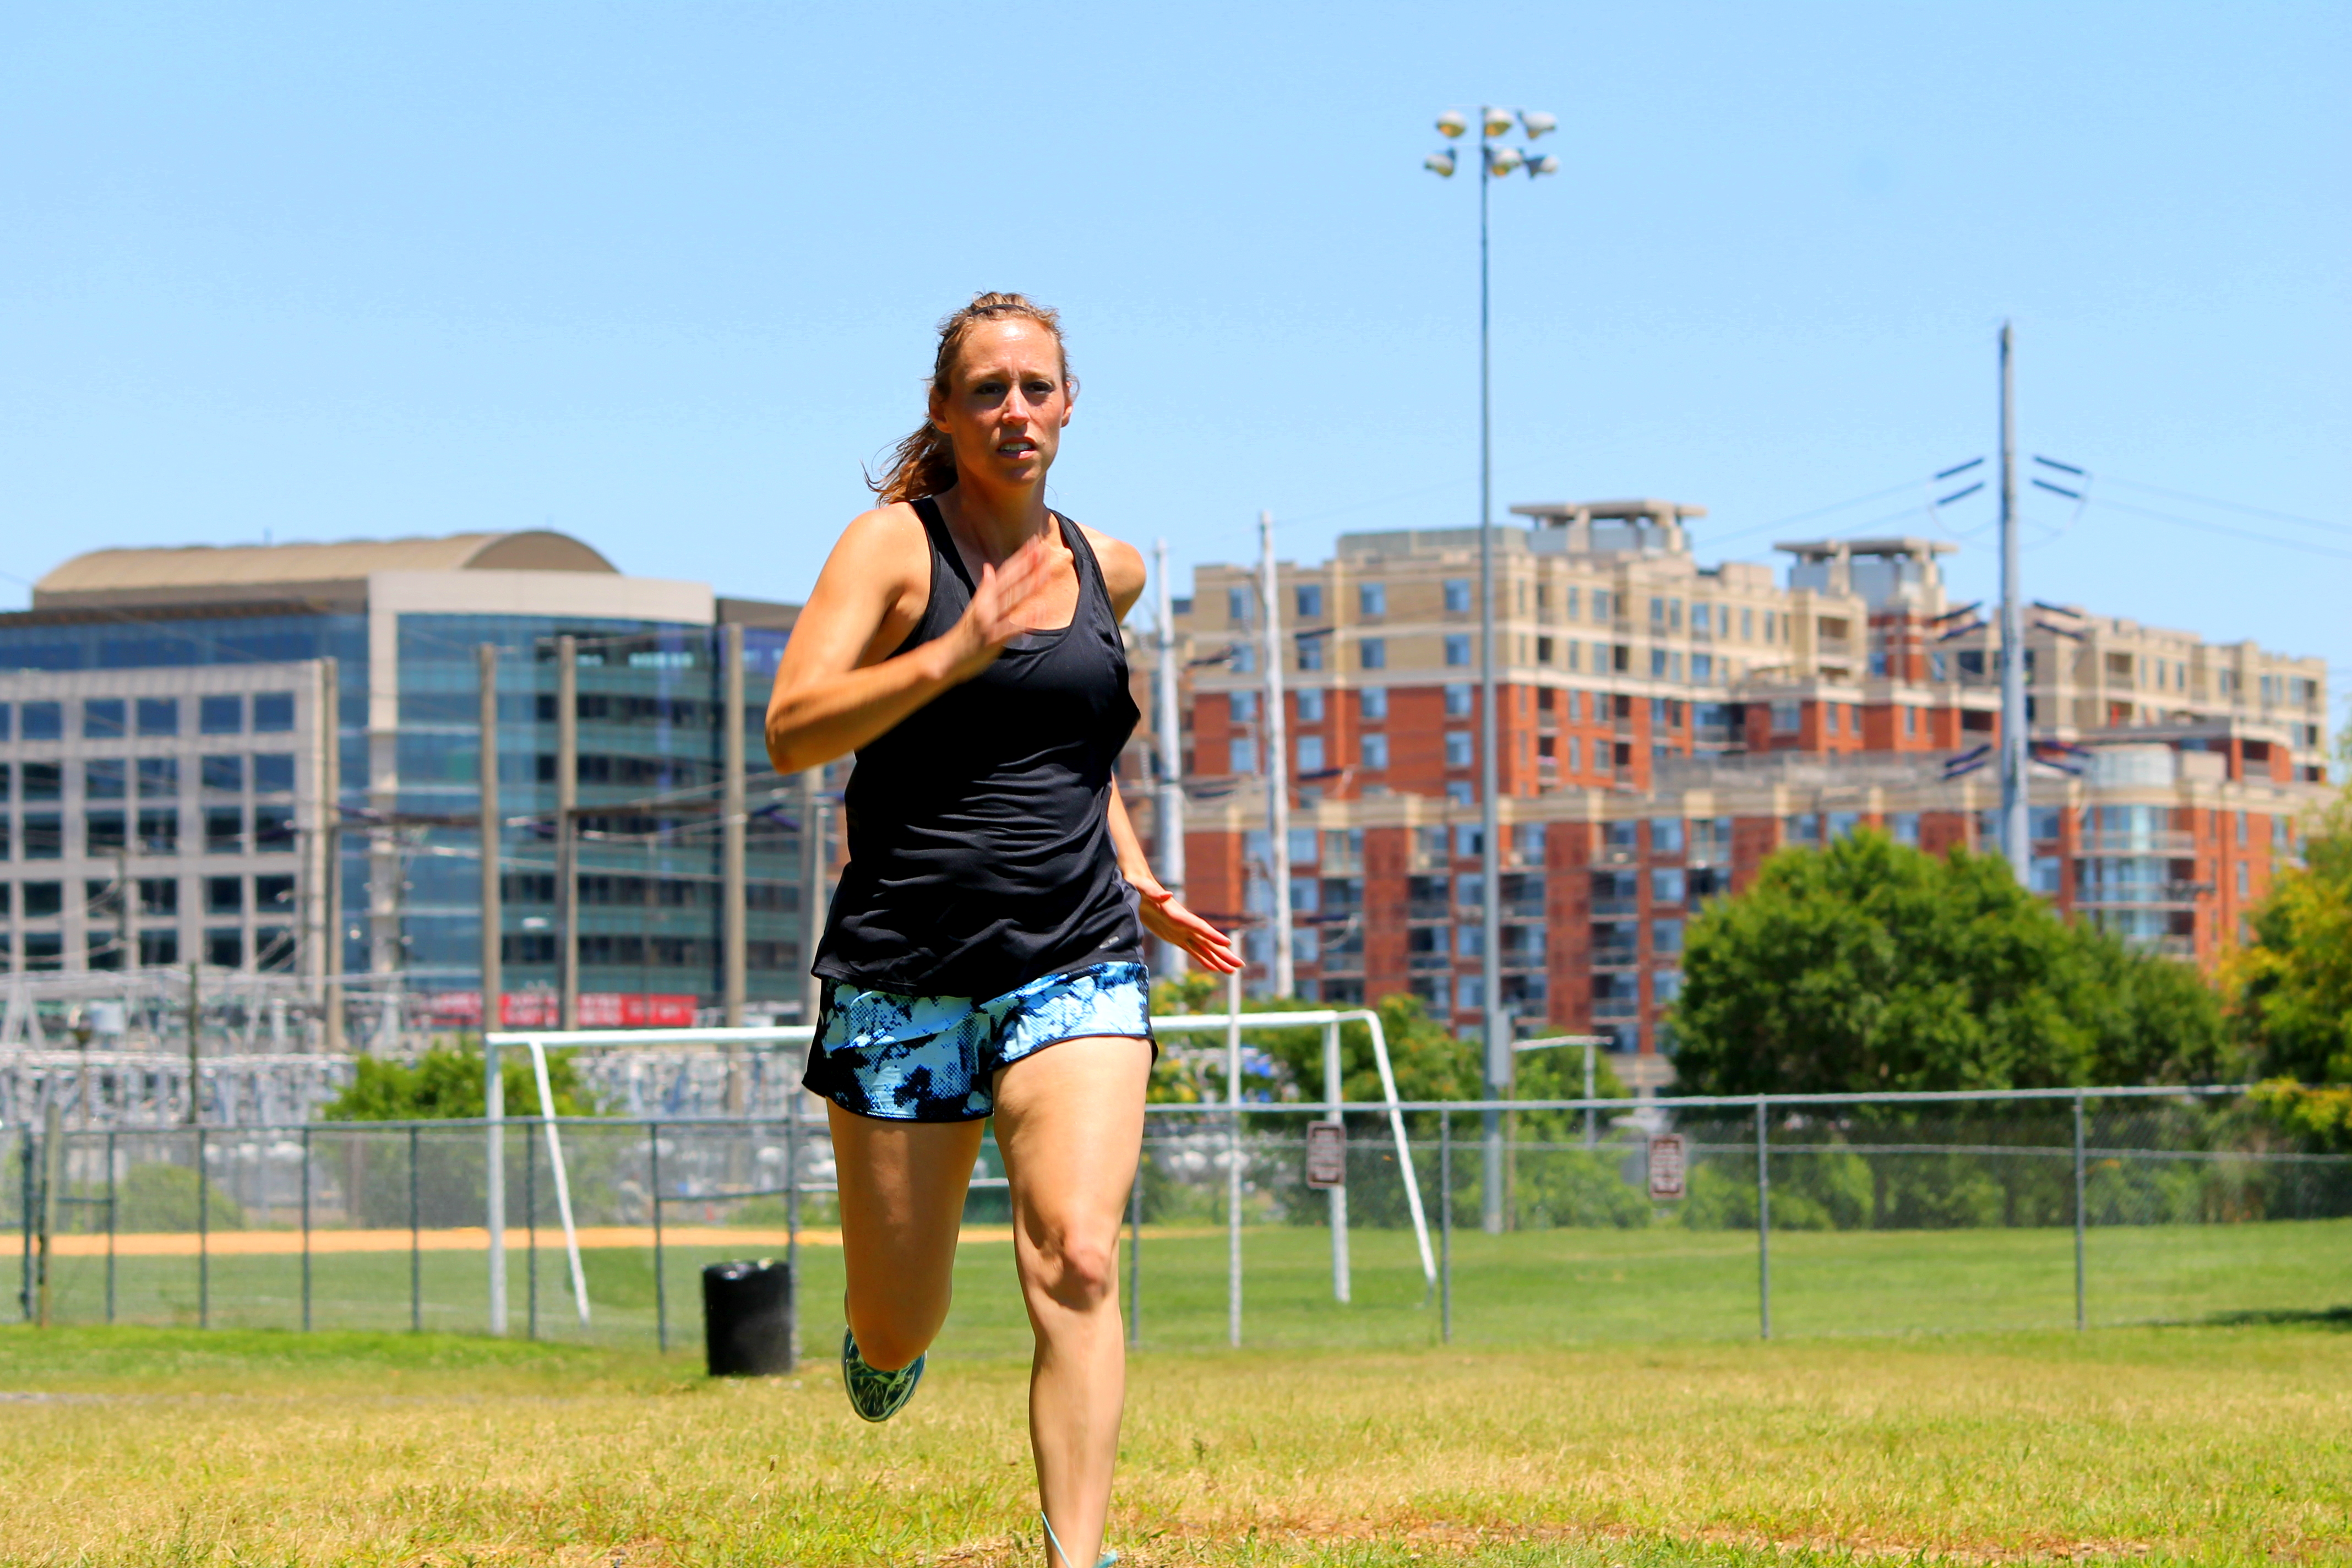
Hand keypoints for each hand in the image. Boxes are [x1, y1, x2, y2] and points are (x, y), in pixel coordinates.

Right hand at [938, 528, 1067, 683]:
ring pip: (1012, 599)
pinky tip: (1040, 610)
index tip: (1034, 543)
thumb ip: (985, 588)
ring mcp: (989, 621)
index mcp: (983, 598)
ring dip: (1029, 585)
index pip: (1005, 572)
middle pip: (1010, 581)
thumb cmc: (964, 634)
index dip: (1020, 557)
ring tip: (1045, 571)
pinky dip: (1025, 619)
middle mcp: (986, 606)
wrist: (945, 657)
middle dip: (1027, 565)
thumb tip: (989, 567)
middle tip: (1043, 549)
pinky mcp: (992, 639)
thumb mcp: (973, 607)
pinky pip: (1011, 627)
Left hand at [1132, 878, 1242, 973]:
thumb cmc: (1138, 886)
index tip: (1228, 944)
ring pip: (1204, 949)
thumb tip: (1167, 894)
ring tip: (1232, 971)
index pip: (1199, 926)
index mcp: (1178, 914)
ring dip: (1218, 960)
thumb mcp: (1143, 889)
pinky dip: (1203, 960)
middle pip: (1208, 941)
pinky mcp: (1175, 937)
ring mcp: (1181, 931)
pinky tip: (1214, 968)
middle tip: (1240, 964)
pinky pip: (1192, 951)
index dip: (1212, 935)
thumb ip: (1154, 893)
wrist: (1137, 886)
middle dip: (1223, 953)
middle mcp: (1184, 924)